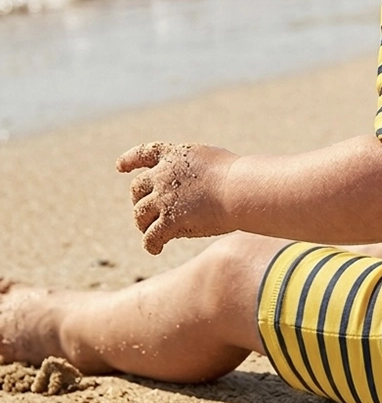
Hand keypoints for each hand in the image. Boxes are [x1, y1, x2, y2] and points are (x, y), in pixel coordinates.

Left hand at [116, 142, 238, 254]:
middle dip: (139, 201)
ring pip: (139, 215)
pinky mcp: (168, 221)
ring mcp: (163, 198)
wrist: (239, 188)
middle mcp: (163, 174)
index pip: (145, 153)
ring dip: (144, 225)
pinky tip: (157, 249)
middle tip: (148, 213)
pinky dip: (151, 245)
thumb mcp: (212, 161)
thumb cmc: (237, 175)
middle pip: (137, 189)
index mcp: (175, 155)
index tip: (119, 166)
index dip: (130, 159)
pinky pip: (150, 238)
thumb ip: (194, 170)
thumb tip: (193, 186)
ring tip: (153, 234)